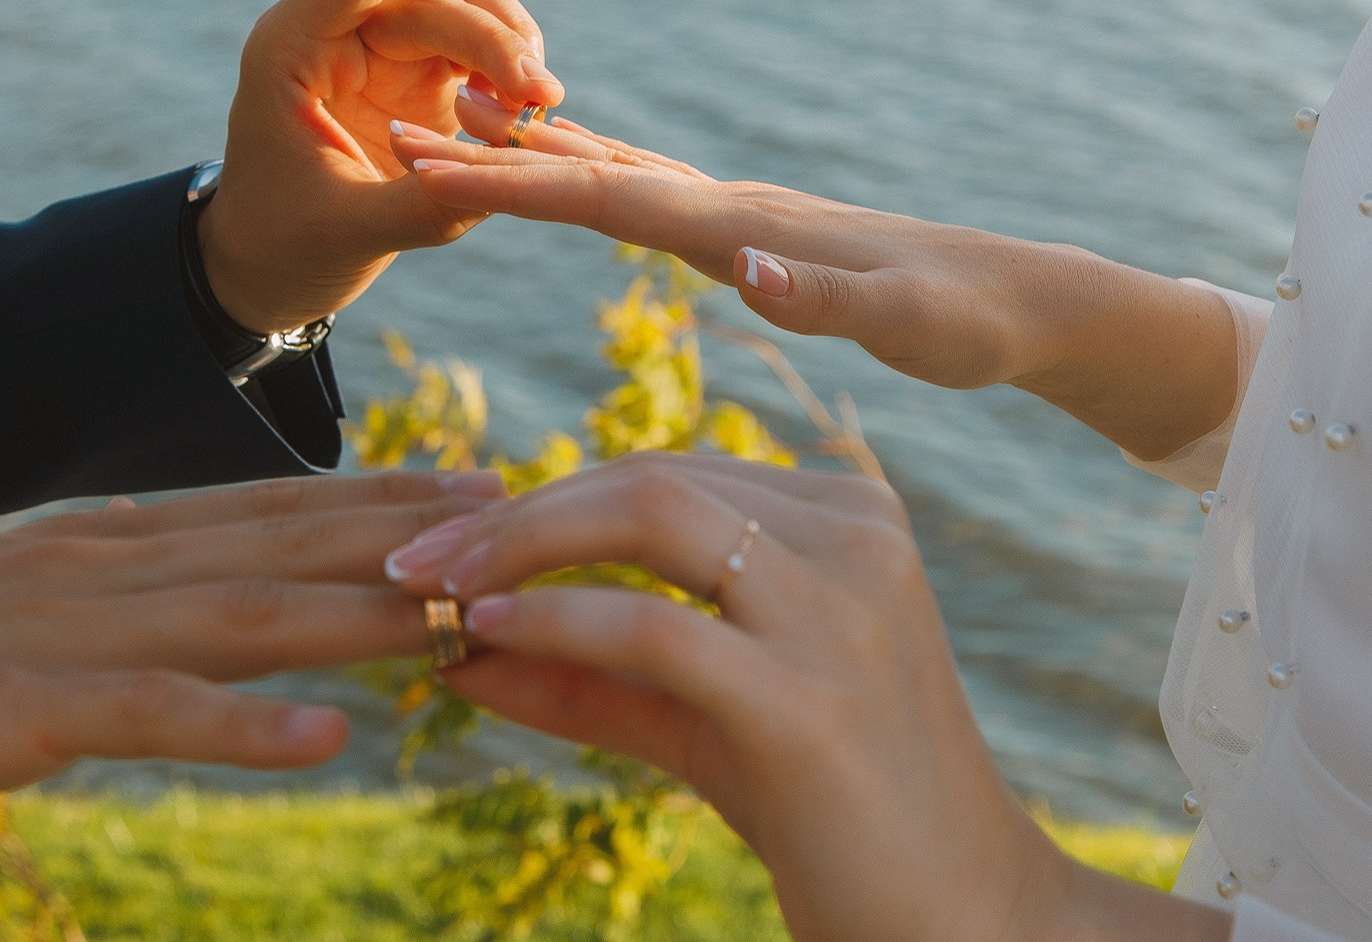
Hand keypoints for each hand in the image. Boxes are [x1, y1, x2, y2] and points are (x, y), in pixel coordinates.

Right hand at [0, 469, 504, 834]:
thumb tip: (189, 605)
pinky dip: (241, 725)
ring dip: (357, 614)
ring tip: (460, 614)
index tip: (470, 490)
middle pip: (278, 545)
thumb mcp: (16, 614)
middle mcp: (99, 568)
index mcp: (100, 545)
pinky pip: (149, 717)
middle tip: (516, 522)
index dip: (374, 500)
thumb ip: (108, 604)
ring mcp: (61, 634)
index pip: (264, 510)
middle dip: (402, 534)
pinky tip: (327, 737)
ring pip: (240, 616)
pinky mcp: (17, 709)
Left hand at [197, 0, 562, 331]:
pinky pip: (471, 58)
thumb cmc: (283, 246)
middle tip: (541, 91)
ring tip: (544, 101)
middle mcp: (336, 38)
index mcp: (293, 50)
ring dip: (507, 49)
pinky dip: (505, 77)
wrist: (268, 271)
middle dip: (490, 34)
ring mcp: (378, 57)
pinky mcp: (413, 85)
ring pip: (458, 18)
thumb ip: (423, 206)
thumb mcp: (351, 232)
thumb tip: (508, 180)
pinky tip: (530, 112)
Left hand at [383, 454, 1227, 941]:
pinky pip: (657, 627)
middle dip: (515, 514)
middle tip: (413, 564)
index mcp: (844, 517)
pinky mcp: (811, 699)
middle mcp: (854, 536)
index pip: (664, 474)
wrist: (957, 919)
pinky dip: (556, 621)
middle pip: (648, 479)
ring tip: (433, 592)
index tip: (450, 546)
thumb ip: (587, 674)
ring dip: (519, 546)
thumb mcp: (696, 718)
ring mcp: (841, 609)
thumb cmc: (828, 810)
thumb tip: (454, 646)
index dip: (546, 501)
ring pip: (651, 516)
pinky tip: (488, 638)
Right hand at [390, 105, 1235, 461]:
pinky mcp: (749, 233)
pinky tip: (555, 171)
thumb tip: (750, 268)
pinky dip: (576, 173)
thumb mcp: (911, 326)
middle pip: (585, 167)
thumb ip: (830, 299)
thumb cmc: (969, 320)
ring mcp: (736, 213)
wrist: (1024, 295)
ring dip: (522, 153)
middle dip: (486, 155)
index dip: (510, 184)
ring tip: (441, 127)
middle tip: (390, 134)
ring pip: (606, 170)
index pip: (604, 197)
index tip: (421, 167)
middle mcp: (729, 206)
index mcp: (744, 227)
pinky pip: (637, 194)